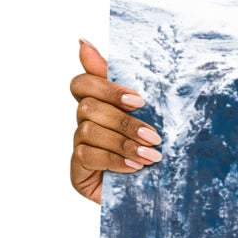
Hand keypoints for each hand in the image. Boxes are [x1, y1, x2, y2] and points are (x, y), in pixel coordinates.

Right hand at [69, 39, 158, 203]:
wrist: (159, 196)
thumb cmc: (153, 151)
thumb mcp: (147, 115)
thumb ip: (121, 82)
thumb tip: (82, 41)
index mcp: (99, 105)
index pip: (82, 83)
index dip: (107, 87)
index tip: (138, 100)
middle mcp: (84, 124)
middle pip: (88, 106)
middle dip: (124, 121)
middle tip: (155, 136)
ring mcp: (79, 147)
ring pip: (88, 130)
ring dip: (124, 142)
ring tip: (151, 157)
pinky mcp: (77, 172)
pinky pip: (87, 155)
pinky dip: (114, 159)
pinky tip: (134, 168)